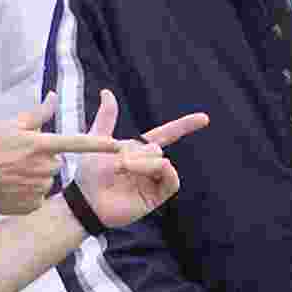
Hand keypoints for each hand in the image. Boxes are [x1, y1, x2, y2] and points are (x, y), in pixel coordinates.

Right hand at [0, 91, 120, 215]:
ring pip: (46, 180)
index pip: (77, 142)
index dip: (100, 144)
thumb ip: (39, 113)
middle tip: (19, 159)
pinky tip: (11, 188)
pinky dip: (27, 194)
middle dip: (43, 160)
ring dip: (34, 177)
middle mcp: (44, 166)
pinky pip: (37, 198)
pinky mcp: (32, 204)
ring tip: (11, 174)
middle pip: (56, 162)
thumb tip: (54, 96)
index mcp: (41, 144)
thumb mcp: (12, 125)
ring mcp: (38, 187)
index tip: (118, 145)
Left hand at [74, 90, 208, 228]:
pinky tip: (139, 172)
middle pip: (156, 148)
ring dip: (143, 162)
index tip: (205, 118)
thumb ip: (106, 117)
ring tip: (122, 168)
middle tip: (116, 163)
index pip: (167, 134)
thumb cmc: (88, 173)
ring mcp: (153, 181)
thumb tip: (107, 91)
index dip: (185, 126)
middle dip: (136, 152)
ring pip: (163, 161)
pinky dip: (157, 170)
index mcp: (138, 150)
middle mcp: (148, 165)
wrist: (85, 199)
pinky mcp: (157, 196)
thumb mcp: (97, 139)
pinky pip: (170, 179)